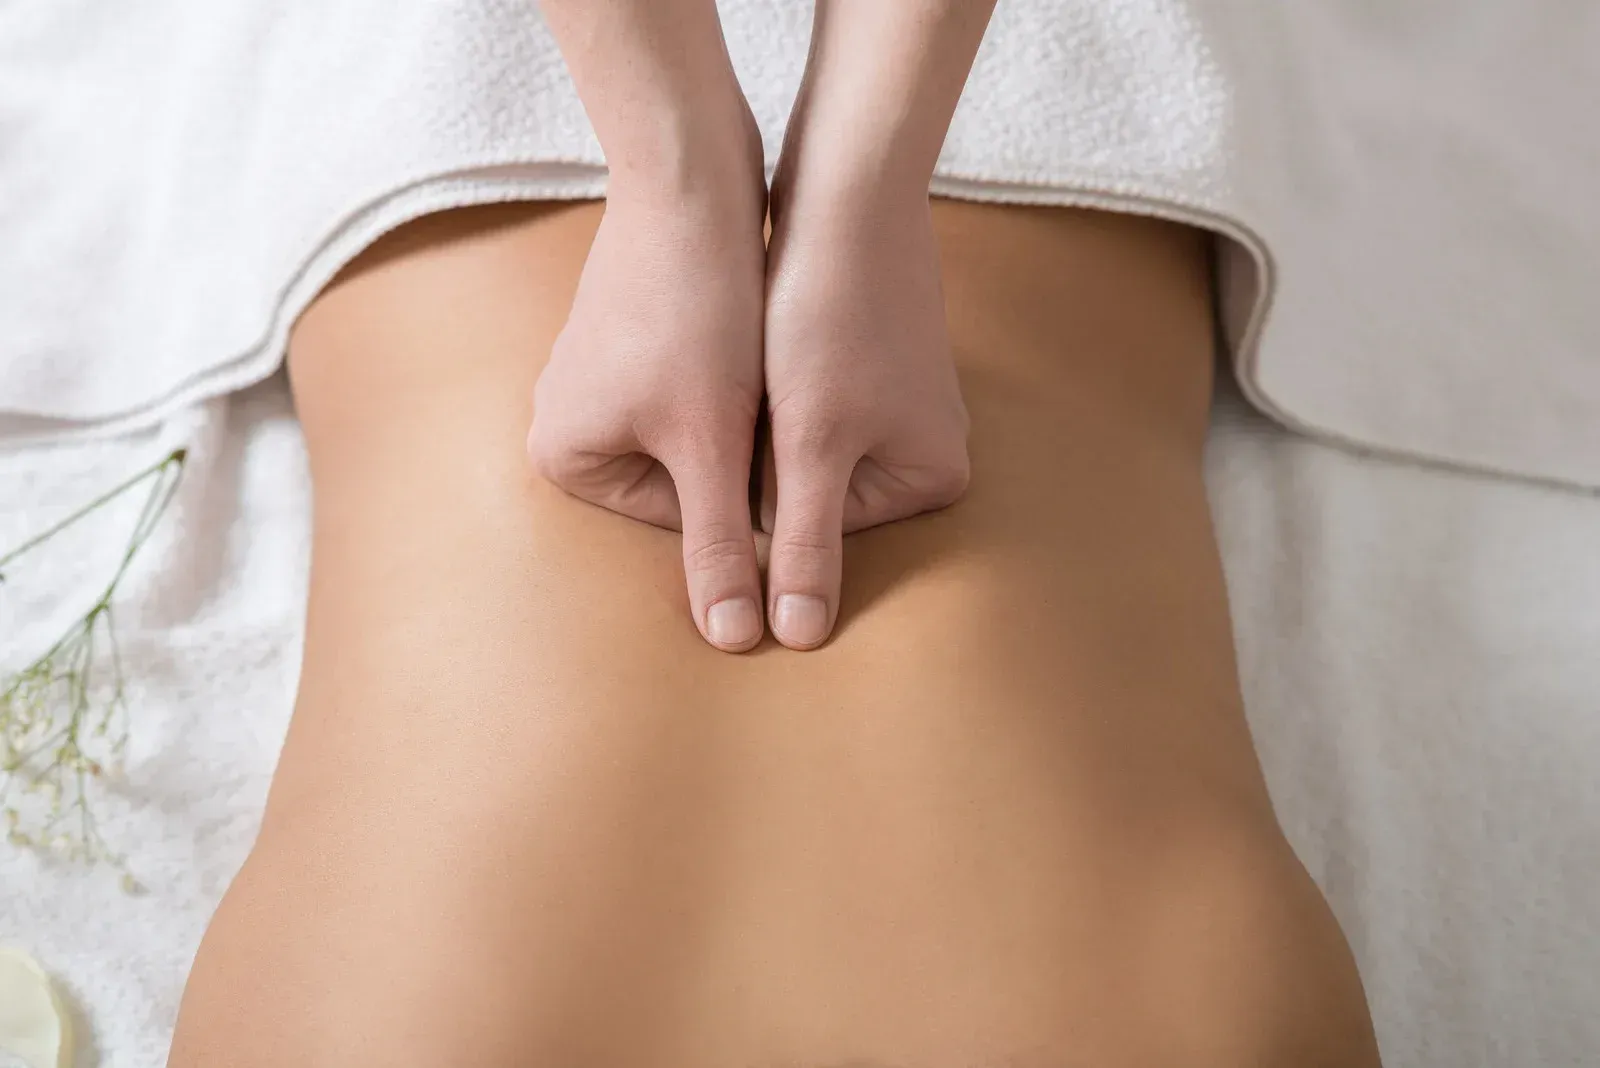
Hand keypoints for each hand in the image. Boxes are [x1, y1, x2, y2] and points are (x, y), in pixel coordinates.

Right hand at [528, 176, 768, 651]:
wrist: (688, 181)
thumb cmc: (694, 313)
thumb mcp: (711, 445)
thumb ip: (720, 547)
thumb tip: (735, 642)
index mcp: (562, 458)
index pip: (686, 520)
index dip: (748, 499)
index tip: (790, 459)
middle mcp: (566, 421)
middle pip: (687, 480)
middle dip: (741, 458)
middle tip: (788, 418)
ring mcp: (598, 377)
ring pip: (698, 433)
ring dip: (743, 420)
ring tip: (777, 380)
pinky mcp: (636, 340)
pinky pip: (695, 389)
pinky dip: (734, 381)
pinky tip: (768, 353)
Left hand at [759, 182, 970, 649]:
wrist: (849, 194)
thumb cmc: (828, 318)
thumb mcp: (809, 444)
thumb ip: (805, 545)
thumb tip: (796, 639)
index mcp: (932, 483)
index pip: (809, 528)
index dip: (762, 487)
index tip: (756, 428)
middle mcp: (929, 452)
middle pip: (810, 493)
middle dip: (769, 456)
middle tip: (757, 394)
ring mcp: (903, 409)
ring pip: (801, 448)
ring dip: (770, 420)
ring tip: (764, 366)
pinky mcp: (872, 369)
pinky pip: (810, 406)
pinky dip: (781, 385)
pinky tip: (771, 345)